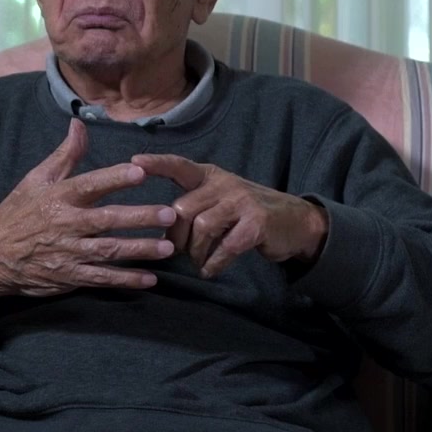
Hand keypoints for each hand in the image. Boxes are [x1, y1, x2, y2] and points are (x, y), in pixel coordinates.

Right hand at [0, 119, 176, 309]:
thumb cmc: (18, 212)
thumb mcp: (36, 180)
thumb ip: (64, 155)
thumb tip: (79, 125)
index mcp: (58, 197)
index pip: (89, 185)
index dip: (114, 179)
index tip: (140, 172)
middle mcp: (65, 224)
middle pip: (107, 220)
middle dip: (139, 217)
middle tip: (170, 213)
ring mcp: (68, 252)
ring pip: (109, 251)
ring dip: (140, 249)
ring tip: (168, 246)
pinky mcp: (69, 276)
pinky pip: (101, 278)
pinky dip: (125, 280)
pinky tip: (149, 278)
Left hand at [129, 154, 328, 277]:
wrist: (297, 222)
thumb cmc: (246, 212)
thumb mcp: (219, 198)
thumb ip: (193, 204)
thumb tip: (158, 227)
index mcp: (209, 176)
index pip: (179, 166)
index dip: (157, 163)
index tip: (134, 162)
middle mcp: (224, 184)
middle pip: (182, 209)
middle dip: (175, 236)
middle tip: (178, 252)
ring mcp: (242, 202)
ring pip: (202, 227)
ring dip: (195, 251)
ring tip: (198, 261)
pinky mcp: (257, 223)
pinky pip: (226, 246)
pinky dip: (214, 263)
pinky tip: (210, 270)